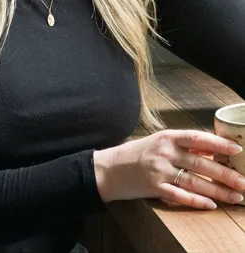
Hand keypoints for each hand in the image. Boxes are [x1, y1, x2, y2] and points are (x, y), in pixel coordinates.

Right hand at [93, 129, 244, 209]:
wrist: (110, 168)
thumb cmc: (137, 153)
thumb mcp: (159, 142)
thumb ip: (182, 145)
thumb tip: (211, 149)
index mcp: (167, 137)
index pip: (198, 138)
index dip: (219, 143)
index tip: (237, 149)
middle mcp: (165, 152)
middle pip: (201, 163)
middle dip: (225, 174)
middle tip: (244, 182)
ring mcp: (160, 171)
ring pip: (195, 182)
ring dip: (217, 191)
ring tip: (235, 197)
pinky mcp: (154, 188)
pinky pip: (180, 196)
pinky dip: (197, 201)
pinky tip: (211, 205)